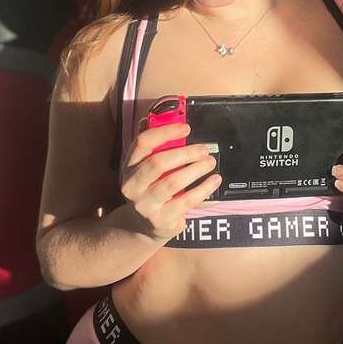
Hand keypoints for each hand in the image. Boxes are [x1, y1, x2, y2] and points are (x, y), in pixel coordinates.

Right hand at [121, 121, 220, 240]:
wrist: (142, 226)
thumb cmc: (149, 188)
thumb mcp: (146, 168)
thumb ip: (155, 145)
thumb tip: (162, 117)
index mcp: (129, 166)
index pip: (143, 142)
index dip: (166, 132)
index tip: (186, 128)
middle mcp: (132, 185)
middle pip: (158, 163)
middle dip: (185, 153)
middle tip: (204, 149)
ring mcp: (145, 205)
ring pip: (173, 182)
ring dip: (196, 169)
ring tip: (210, 162)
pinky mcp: (161, 220)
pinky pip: (186, 201)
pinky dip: (203, 189)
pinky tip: (214, 180)